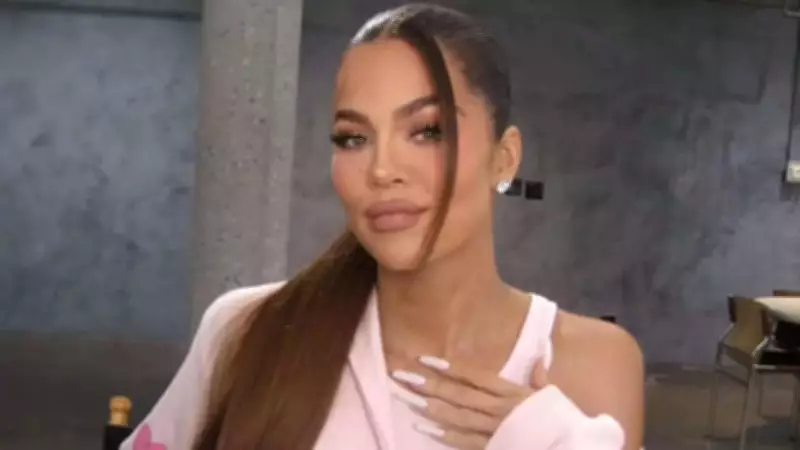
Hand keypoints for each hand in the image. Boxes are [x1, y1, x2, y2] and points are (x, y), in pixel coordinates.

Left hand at [391, 355, 548, 448]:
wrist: (568, 445)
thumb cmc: (558, 420)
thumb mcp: (550, 396)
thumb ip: (540, 378)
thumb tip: (539, 359)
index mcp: (511, 392)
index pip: (475, 376)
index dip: (450, 367)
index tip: (427, 359)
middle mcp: (498, 408)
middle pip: (460, 394)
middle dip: (431, 384)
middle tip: (404, 375)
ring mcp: (494, 430)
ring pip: (458, 416)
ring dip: (433, 407)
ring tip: (410, 399)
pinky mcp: (492, 448)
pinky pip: (465, 442)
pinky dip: (445, 435)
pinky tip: (426, 429)